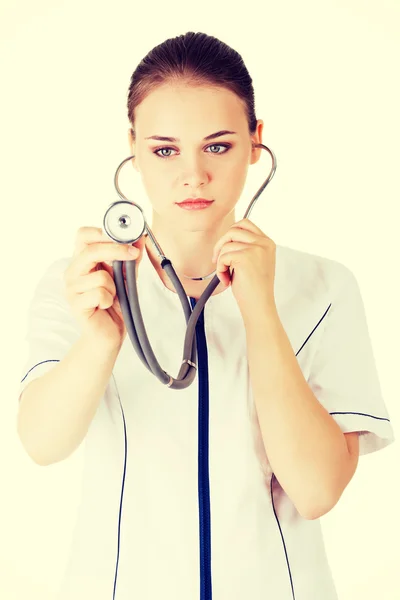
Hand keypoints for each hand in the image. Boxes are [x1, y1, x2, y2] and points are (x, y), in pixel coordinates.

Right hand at [64, 226, 145, 345]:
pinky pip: (99, 294)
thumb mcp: (126, 277)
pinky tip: (105, 306)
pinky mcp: (76, 305)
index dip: (103, 231)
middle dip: (115, 250)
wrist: (108, 334)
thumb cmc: (115, 304)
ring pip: (100, 276)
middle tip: (133, 254)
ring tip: (111, 296)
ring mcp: (72, 289)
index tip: (126, 235)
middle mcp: (73, 272)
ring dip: (114, 287)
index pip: (83, 235)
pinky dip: (109, 300)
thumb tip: (140, 237)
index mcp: (82, 261)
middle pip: (90, 250)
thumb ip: (131, 258)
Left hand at [211, 218, 276, 320]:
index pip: (245, 224)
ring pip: (226, 244)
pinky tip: (227, 280)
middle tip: (218, 260)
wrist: (259, 306)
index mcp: (267, 242)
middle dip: (221, 244)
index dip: (230, 235)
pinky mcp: (245, 257)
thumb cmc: (255, 289)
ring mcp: (256, 249)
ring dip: (220, 261)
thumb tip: (227, 238)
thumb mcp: (255, 262)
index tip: (224, 249)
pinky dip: (220, 269)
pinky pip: (223, 256)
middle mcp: (264, 243)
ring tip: (226, 275)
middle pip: (233, 230)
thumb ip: (247, 247)